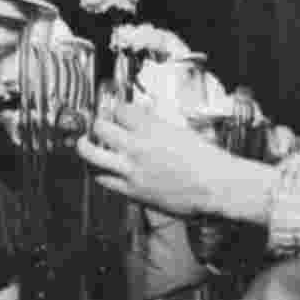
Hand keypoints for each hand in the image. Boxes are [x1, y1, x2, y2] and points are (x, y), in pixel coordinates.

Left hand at [77, 99, 276, 223]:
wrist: (216, 186)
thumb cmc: (206, 158)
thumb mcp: (181, 129)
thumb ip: (157, 122)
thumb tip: (144, 113)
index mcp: (151, 127)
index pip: (120, 109)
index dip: (118, 109)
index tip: (118, 112)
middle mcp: (137, 146)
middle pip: (100, 127)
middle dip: (98, 124)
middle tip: (98, 126)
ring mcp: (131, 169)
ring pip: (92, 154)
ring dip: (85, 146)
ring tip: (84, 144)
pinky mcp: (132, 190)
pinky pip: (104, 179)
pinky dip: (99, 173)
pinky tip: (100, 170)